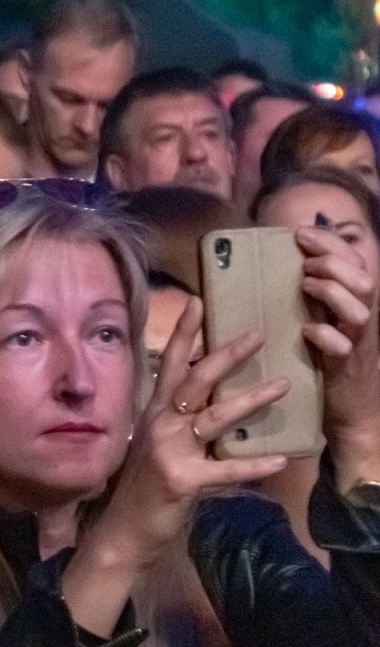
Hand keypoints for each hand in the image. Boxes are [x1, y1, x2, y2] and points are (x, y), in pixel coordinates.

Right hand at [92, 297, 289, 570]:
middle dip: (225, 356)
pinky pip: (224, 470)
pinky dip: (253, 465)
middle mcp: (159, 426)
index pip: (170, 365)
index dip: (185, 334)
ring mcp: (169, 452)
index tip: (200, 302)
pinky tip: (280, 459)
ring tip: (283, 385)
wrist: (124, 530)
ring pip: (214, 418)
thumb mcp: (156, 445)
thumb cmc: (143, 486)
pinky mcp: (182, 480)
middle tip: (257, 334)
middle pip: (194, 381)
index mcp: (154, 414)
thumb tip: (209, 398)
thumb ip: (177, 420)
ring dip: (250, 400)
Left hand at [295, 226, 379, 481]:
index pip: (355, 261)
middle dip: (333, 261)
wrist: (354, 414)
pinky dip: (325, 335)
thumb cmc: (330, 364)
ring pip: (361, 308)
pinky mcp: (346, 370)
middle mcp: (364, 320)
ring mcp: (358, 344)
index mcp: (357, 304)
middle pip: (364, 277)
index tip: (300, 232)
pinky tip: (307, 331)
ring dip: (332, 291)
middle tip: (303, 260)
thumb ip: (313, 299)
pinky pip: (343, 347)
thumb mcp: (326, 324)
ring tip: (304, 284)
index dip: (331, 243)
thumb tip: (281, 271)